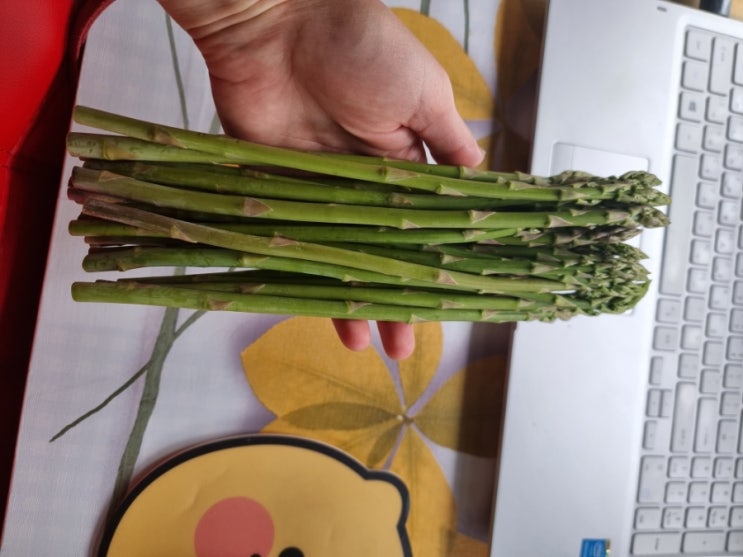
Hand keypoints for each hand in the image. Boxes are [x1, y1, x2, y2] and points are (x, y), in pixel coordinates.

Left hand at [158, 0, 483, 358]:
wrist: (279, 16)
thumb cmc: (360, 44)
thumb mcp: (425, 93)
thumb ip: (450, 143)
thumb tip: (484, 180)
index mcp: (401, 158)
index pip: (424, 227)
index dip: (435, 266)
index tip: (450, 302)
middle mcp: (360, 181)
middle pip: (381, 252)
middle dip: (396, 298)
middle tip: (407, 344)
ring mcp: (315, 188)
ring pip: (338, 257)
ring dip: (352, 300)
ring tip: (369, 345)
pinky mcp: (271, 187)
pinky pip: (290, 241)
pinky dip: (301, 274)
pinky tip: (318, 308)